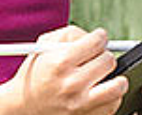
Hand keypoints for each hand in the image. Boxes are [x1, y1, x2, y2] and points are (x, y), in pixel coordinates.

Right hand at [3, 25, 127, 114]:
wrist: (23, 107)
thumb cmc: (36, 73)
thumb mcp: (44, 45)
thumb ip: (72, 34)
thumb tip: (98, 37)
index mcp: (61, 62)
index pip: (97, 42)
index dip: (100, 37)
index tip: (99, 38)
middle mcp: (72, 84)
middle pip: (108, 61)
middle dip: (104, 55)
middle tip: (97, 57)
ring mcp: (80, 105)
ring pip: (118, 86)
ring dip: (115, 77)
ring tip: (105, 75)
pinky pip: (113, 104)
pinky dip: (111, 96)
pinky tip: (99, 91)